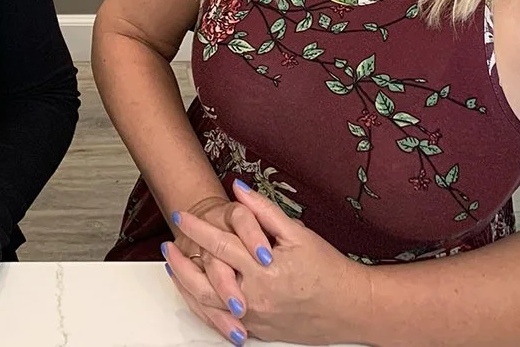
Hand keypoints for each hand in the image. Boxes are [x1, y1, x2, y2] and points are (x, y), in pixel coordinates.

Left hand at [171, 179, 366, 344]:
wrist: (351, 308)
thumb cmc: (328, 270)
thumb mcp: (298, 233)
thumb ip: (263, 211)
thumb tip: (238, 189)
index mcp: (263, 270)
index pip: (220, 245)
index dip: (197, 228)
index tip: (181, 216)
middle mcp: (255, 298)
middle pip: (205, 280)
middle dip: (183, 262)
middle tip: (169, 245)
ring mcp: (255, 319)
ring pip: (209, 305)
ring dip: (187, 285)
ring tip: (174, 268)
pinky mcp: (259, 331)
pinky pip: (222, 322)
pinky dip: (204, 307)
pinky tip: (196, 294)